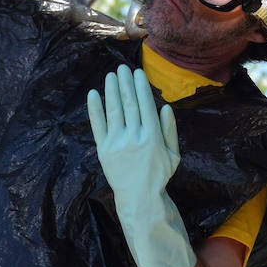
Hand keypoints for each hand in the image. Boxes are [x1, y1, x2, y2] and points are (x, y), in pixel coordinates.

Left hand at [87, 65, 195, 266]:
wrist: (139, 198)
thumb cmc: (159, 175)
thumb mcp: (173, 154)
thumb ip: (170, 130)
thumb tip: (165, 107)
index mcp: (152, 135)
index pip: (145, 105)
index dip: (140, 87)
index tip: (137, 73)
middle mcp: (134, 136)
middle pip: (128, 104)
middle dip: (125, 84)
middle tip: (122, 69)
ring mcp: (117, 142)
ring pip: (113, 110)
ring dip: (111, 91)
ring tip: (110, 76)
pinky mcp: (103, 149)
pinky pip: (97, 125)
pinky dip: (95, 109)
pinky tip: (93, 94)